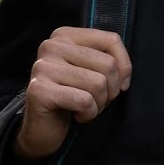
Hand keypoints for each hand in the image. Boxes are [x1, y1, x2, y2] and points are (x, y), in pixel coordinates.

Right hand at [15, 27, 131, 160]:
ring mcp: (43, 67)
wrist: (43, 128)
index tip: (120, 83)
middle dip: (111, 89)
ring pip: (98, 83)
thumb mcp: (93, 72)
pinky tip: (77, 115)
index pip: (111, 39)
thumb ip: (110, 61)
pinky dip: (88, 113)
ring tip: (86, 107)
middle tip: (98, 99)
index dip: (124, 66)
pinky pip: (84, 101)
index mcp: (65, 36)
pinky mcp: (39, 91)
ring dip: (100, 103)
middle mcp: (51, 46)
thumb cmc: (73, 96)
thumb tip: (125, 73)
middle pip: (108, 63)